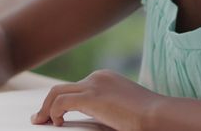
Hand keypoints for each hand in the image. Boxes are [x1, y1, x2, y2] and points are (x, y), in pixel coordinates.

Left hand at [31, 69, 163, 129]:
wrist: (160, 116)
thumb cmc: (148, 118)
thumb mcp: (122, 111)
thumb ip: (105, 110)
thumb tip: (93, 119)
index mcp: (106, 78)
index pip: (76, 87)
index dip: (62, 102)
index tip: (55, 116)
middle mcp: (98, 77)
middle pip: (62, 88)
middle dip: (48, 104)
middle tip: (40, 119)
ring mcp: (94, 85)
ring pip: (56, 93)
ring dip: (45, 109)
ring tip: (41, 122)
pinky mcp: (91, 96)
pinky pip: (61, 102)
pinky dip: (53, 112)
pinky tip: (57, 123)